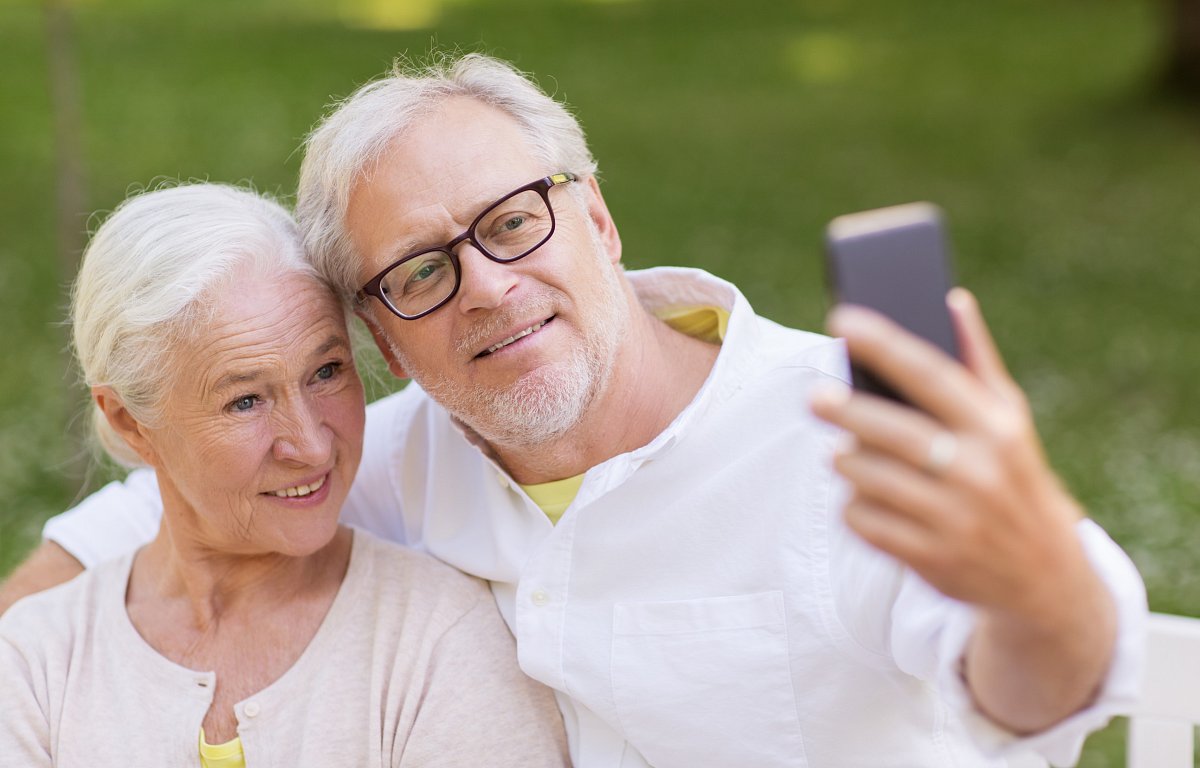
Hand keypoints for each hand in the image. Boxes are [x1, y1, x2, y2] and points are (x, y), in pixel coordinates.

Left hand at [810, 288, 1115, 730]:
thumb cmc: (1013, 476)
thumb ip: (978, 361)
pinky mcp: (931, 558)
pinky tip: (863, 497)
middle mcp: (979, 472)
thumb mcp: (1010, 419)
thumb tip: (951, 299)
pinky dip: (855, 507)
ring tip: (844, 452)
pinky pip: (866, 522)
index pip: (932, 375)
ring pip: (870, 479)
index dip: (884, 344)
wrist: (1043, 575)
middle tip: (815, 396)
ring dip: (846, 462)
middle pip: (892, 432)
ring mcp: (954, 520)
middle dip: (846, 411)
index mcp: (996, 427)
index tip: (843, 319)